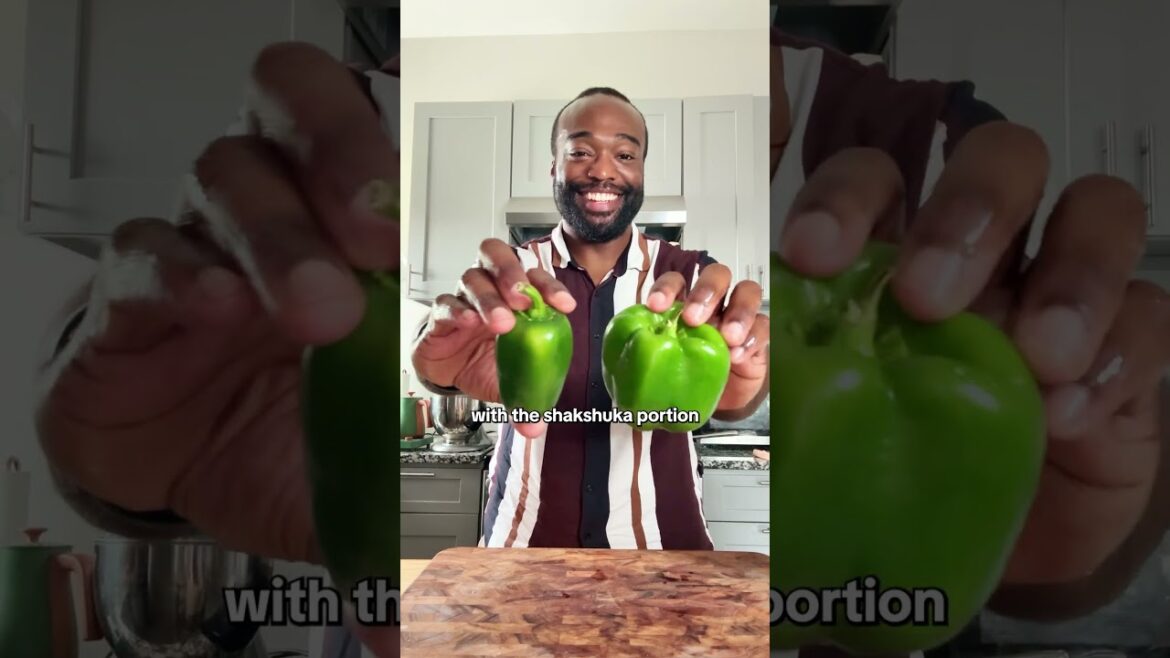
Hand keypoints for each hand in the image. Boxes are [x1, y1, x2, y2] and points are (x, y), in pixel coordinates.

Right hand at [35, 43, 398, 655]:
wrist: (180, 470)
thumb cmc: (282, 431)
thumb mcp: (365, 454)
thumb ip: (424, 477)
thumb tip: (476, 540)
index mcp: (344, 229)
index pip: (367, 132)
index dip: (397, 146)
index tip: (424, 213)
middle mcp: (274, 212)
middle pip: (292, 110)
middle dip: (342, 154)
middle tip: (376, 230)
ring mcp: (198, 242)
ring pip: (225, 179)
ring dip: (278, 239)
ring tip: (315, 312)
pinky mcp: (127, 294)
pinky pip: (143, 254)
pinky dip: (180, 273)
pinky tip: (214, 310)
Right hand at [411, 238, 575, 437]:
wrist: (447, 373)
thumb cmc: (483, 362)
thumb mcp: (509, 383)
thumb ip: (524, 400)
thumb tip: (535, 425)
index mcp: (514, 299)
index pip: (534, 278)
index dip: (549, 287)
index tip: (563, 305)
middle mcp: (489, 290)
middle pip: (497, 257)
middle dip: (513, 274)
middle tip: (522, 299)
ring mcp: (463, 299)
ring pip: (472, 279)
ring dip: (489, 299)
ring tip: (501, 322)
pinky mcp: (438, 316)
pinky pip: (445, 304)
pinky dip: (458, 310)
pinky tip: (469, 322)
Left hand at [643, 264, 768, 414]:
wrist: (717, 401)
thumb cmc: (687, 373)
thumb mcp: (666, 364)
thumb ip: (650, 353)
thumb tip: (622, 359)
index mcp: (685, 303)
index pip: (677, 280)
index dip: (667, 287)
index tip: (655, 306)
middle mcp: (714, 303)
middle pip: (716, 274)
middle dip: (705, 291)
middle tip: (693, 318)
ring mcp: (739, 317)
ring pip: (747, 291)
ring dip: (737, 311)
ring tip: (727, 337)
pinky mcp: (759, 336)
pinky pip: (763, 326)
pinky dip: (753, 338)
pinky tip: (738, 356)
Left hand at [777, 121, 1169, 584]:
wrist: (967, 539)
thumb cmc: (892, 456)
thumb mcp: (836, 414)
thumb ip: (807, 370)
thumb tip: (756, 352)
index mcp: (899, 249)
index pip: (877, 176)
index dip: (846, 195)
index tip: (813, 254)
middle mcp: (987, 250)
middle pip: (1002, 157)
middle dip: (967, 212)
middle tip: (927, 298)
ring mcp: (1064, 291)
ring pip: (1098, 208)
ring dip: (1070, 273)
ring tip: (1036, 356)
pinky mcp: (1128, 350)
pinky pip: (1149, 316)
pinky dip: (1115, 358)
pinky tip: (1066, 416)